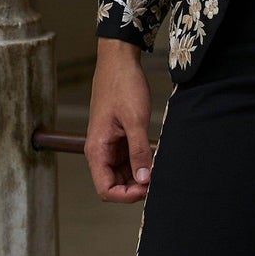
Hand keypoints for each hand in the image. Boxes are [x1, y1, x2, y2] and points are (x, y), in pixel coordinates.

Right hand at [86, 39, 154, 202]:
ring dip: (139, 175)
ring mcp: (109, 145)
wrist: (119, 60)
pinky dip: (141, 161)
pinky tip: (155, 155)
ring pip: (123, 173)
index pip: (105, 189)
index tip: (148, 187)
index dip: (126, 195)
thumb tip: (145, 179)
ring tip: (158, 165)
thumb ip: (139, 152)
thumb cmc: (122, 85)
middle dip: (136, 187)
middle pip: (114, 184)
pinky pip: (128, 159)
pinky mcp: (119, 137)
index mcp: (97, 149)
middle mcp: (100, 151)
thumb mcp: (135, 120)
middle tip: (158, 177)